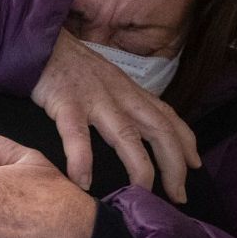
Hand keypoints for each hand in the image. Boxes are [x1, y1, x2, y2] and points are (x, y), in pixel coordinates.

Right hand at [32, 30, 199, 202]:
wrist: (40, 41)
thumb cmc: (71, 67)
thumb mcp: (107, 82)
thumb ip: (122, 104)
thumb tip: (136, 133)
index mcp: (131, 91)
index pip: (168, 117)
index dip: (186, 142)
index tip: (196, 166)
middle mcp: (121, 95)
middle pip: (158, 131)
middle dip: (174, 165)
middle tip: (178, 196)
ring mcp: (95, 99)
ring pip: (127, 135)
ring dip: (139, 167)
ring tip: (141, 194)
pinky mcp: (66, 103)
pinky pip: (77, 135)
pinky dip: (82, 160)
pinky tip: (83, 182)